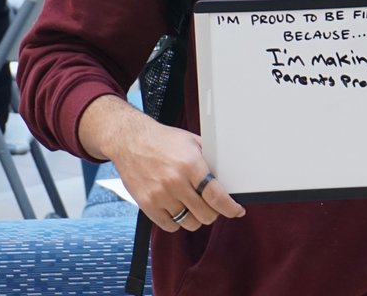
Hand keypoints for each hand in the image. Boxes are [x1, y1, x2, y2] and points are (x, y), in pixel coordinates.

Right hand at [81, 96, 244, 232]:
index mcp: (190, 164)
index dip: (230, 207)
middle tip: (211, 205)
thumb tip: (227, 177)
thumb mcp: (191, 142)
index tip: (236, 211)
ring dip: (195, 218)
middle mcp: (176, 182)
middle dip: (213, 212)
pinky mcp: (147, 204)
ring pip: (189, 223)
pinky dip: (177, 221)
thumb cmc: (162, 140)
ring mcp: (160, 195)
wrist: (130, 141)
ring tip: (193, 206)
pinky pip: (170, 226)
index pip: (216, 196)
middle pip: (205, 214)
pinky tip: (177, 208)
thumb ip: (209, 159)